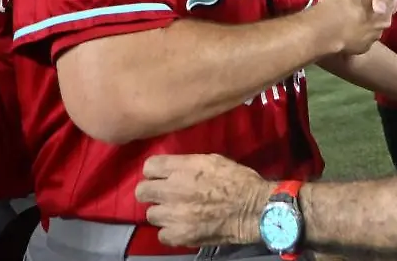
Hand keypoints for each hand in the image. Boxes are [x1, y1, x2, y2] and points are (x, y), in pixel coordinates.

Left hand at [136, 154, 268, 247]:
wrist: (254, 209)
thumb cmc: (238, 181)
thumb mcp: (212, 160)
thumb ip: (187, 164)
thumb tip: (171, 169)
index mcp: (182, 168)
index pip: (149, 167)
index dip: (154, 173)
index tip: (161, 177)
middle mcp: (173, 189)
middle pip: (142, 192)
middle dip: (152, 193)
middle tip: (165, 196)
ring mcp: (174, 214)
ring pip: (151, 215)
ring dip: (163, 214)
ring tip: (177, 214)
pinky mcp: (180, 235)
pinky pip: (162, 235)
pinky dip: (171, 232)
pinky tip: (183, 228)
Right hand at [319, 0, 396, 54]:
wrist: (330, 26)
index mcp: (390, 4)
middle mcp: (385, 23)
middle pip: (382, 14)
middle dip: (373, 10)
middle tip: (357, 4)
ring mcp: (373, 39)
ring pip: (370, 28)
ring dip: (362, 23)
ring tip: (346, 17)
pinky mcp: (360, 49)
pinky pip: (358, 40)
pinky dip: (352, 35)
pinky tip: (341, 29)